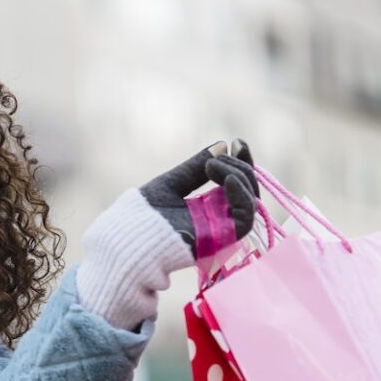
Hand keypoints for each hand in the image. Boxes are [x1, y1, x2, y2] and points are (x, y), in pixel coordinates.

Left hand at [139, 139, 258, 257]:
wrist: (130, 234)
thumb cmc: (144, 212)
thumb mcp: (172, 182)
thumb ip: (195, 168)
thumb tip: (222, 145)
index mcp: (209, 206)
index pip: (237, 183)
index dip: (242, 162)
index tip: (238, 142)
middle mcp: (220, 218)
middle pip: (248, 191)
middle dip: (240, 167)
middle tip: (215, 159)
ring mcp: (223, 229)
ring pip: (250, 201)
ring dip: (239, 176)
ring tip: (213, 166)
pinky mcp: (223, 239)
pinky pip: (245, 217)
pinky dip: (242, 196)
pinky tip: (227, 179)